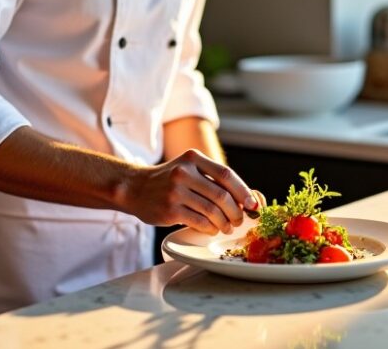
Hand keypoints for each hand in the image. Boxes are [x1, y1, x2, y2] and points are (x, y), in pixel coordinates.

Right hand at [121, 149, 256, 234]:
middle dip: (236, 211)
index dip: (243, 191)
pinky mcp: (170, 210)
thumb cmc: (168, 180)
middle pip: (221, 195)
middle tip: (240, 220)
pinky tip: (213, 229)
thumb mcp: (188, 168)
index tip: (253, 204)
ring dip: (225, 223)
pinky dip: (211, 228)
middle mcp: (184, 172)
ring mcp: (176, 191)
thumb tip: (246, 197)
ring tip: (227, 227)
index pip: (226, 174)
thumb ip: (212, 178)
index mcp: (193, 158)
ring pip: (212, 211)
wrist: (134, 188)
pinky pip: (200, 222)